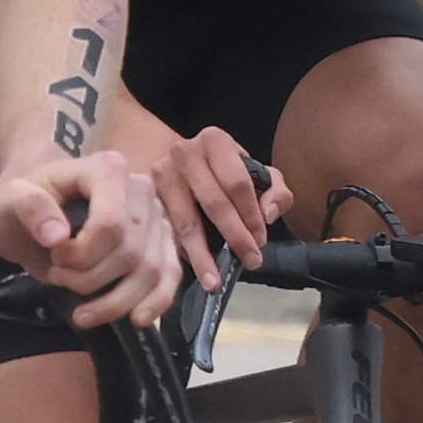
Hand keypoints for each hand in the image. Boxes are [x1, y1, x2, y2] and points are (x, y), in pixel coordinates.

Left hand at [0, 148, 175, 328]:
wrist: (37, 207)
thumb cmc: (25, 200)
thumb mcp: (9, 198)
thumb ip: (28, 206)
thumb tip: (57, 236)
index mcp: (108, 169)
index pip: (111, 224)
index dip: (82, 254)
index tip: (54, 257)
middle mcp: (142, 190)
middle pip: (130, 252)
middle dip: (90, 279)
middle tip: (58, 276)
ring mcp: (155, 218)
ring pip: (150, 272)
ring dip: (114, 302)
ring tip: (80, 311)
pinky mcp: (162, 244)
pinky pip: (170, 277)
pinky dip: (156, 302)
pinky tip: (136, 319)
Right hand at [133, 115, 285, 286]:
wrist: (176, 160)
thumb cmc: (222, 170)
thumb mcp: (254, 171)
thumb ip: (275, 189)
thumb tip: (269, 214)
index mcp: (215, 141)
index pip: (238, 183)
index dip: (251, 215)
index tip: (261, 241)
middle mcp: (184, 153)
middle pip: (214, 203)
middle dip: (235, 236)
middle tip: (250, 262)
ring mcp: (161, 174)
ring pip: (186, 221)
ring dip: (202, 255)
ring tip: (215, 281)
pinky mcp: (146, 197)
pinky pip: (167, 231)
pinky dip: (181, 254)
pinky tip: (192, 271)